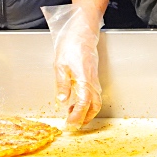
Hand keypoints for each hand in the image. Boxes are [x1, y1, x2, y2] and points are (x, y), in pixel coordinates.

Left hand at [44, 5, 101, 129]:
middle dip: (85, 118)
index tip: (69, 123)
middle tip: (73, 124)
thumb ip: (62, 84)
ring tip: (73, 115)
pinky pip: (94, 94)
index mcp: (84, 79)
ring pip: (96, 101)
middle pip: (94, 106)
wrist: (82, 32)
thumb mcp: (60, 65)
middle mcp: (92, 81)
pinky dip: (87, 103)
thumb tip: (62, 101)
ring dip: (86, 111)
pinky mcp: (93, 77)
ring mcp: (94, 79)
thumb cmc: (71, 45)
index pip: (84, 103)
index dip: (77, 116)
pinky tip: (76, 102)